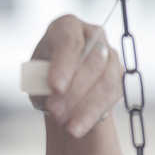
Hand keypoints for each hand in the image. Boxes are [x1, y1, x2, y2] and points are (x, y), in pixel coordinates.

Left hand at [29, 14, 121, 137]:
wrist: (59, 86)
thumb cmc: (41, 75)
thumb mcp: (34, 74)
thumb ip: (42, 80)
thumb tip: (52, 92)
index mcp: (66, 26)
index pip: (69, 41)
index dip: (63, 65)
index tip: (55, 88)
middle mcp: (92, 35)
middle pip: (91, 61)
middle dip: (74, 90)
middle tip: (54, 111)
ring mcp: (110, 54)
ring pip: (106, 80)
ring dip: (85, 106)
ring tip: (65, 125)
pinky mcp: (119, 75)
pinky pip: (112, 95)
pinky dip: (93, 114)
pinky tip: (77, 128)